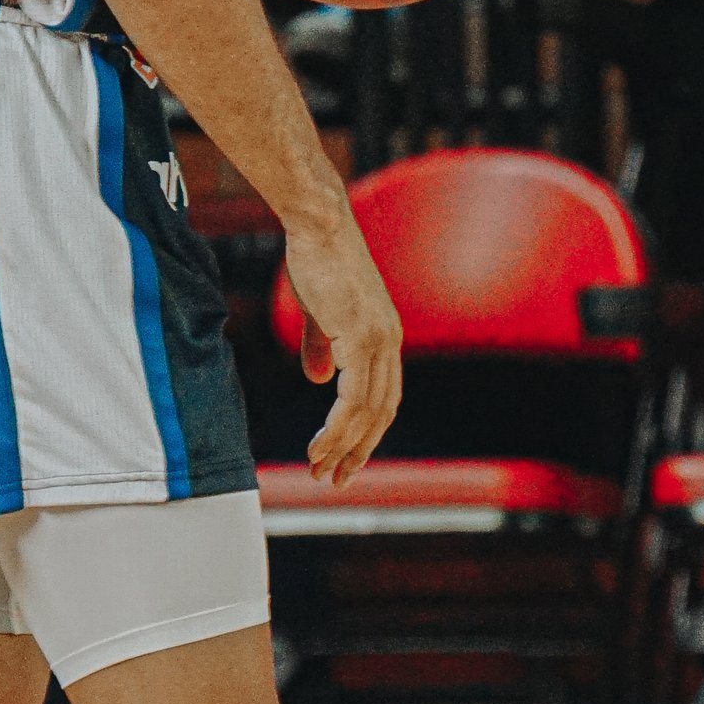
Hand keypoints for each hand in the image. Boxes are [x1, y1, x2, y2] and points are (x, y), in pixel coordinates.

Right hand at [280, 202, 402, 487]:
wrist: (317, 224)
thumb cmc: (315, 259)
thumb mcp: (320, 311)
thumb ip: (323, 346)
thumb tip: (320, 379)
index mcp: (385, 336)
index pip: (384, 398)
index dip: (366, 433)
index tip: (346, 459)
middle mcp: (389, 341)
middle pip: (381, 412)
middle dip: (358, 451)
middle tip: (335, 480)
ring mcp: (378, 339)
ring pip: (367, 412)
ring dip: (343, 447)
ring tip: (320, 470)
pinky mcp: (360, 336)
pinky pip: (351, 398)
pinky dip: (337, 428)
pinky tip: (320, 446)